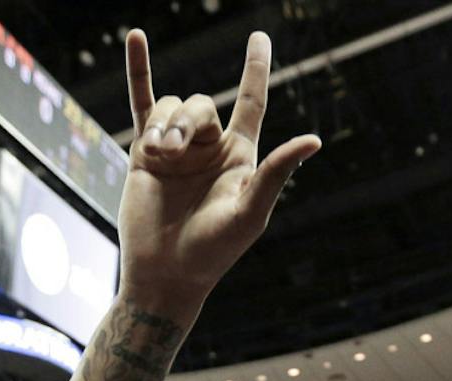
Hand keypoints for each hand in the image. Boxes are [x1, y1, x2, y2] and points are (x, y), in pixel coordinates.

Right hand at [118, 29, 320, 307]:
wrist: (165, 272)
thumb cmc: (213, 251)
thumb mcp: (250, 212)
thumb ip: (277, 172)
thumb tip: (314, 141)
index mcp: (240, 158)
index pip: (251, 103)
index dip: (255, 69)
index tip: (259, 36)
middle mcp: (210, 148)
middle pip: (200, 105)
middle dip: (186, 121)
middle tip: (172, 153)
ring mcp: (177, 148)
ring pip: (171, 106)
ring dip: (164, 125)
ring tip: (158, 157)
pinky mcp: (145, 152)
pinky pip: (143, 103)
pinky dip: (139, 70)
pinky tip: (136, 37)